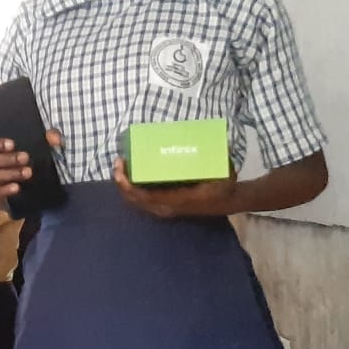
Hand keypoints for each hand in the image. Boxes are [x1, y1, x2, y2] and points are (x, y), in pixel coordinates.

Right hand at [0, 129, 62, 201]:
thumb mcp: (32, 142)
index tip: (12, 144)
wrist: (14, 176)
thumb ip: (46, 137)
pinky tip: (17, 187)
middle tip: (25, 157)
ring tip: (28, 172)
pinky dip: (5, 190)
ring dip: (10, 173)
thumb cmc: (18, 153)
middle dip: (7, 159)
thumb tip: (56, 139)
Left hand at [113, 158, 237, 217]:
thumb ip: (213, 157)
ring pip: (136, 201)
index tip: (120, 168)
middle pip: (134, 199)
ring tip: (121, 165)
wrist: (229, 202)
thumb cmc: (223, 185)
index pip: (145, 196)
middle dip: (121, 182)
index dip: (127, 184)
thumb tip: (208, 138)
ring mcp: (165, 209)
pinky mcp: (165, 207)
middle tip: (119, 161)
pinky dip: (132, 188)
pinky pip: (143, 200)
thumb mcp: (221, 172)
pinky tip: (131, 174)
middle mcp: (167, 207)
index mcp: (178, 200)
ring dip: (125, 185)